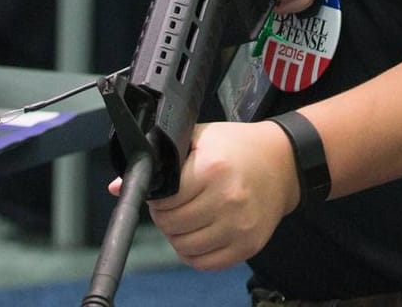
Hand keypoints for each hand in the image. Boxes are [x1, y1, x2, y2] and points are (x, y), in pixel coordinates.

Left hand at [135, 120, 298, 269]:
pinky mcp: (247, 245)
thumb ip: (161, 158)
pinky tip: (199, 234)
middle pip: (172, 225)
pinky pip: (205, 263)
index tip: (163, 193)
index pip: (164, 199)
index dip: (157, 198)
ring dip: (177, 236)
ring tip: (187, 218)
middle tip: (174, 204)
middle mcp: (226, 199)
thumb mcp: (199, 138)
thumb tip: (118, 186)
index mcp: (212, 169)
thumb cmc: (237, 147)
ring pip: (185, 247)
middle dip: (165, 216)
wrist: (283, 162)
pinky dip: (194, 253)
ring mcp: (238, 226)